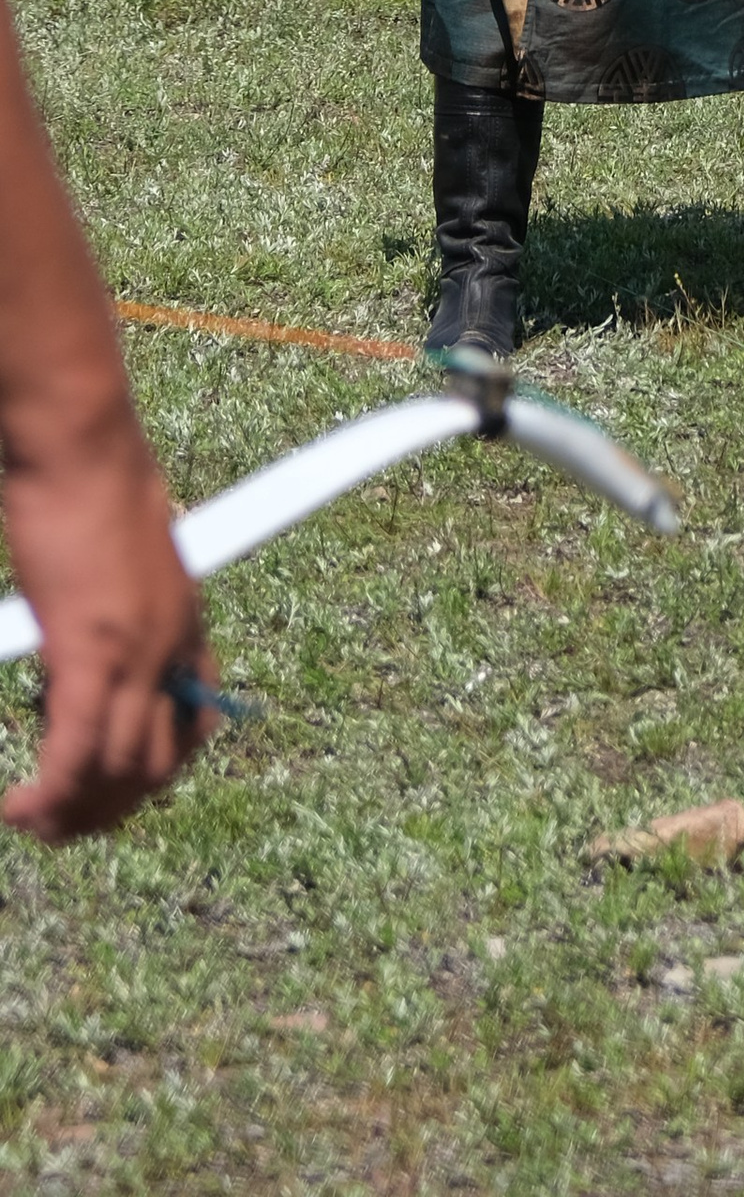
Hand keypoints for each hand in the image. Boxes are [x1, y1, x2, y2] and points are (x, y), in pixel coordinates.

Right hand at [1, 399, 214, 843]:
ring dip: (77, 810)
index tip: (115, 783)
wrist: (83, 447)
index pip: (199, 719)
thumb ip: (115, 612)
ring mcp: (136, 650)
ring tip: (36, 820)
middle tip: (64, 820)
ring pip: (121, 769)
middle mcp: (172, 643)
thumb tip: (80, 653)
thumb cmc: (94, 484)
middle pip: (160, 762)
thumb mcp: (122, 560)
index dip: (160, 767)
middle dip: (114, 806)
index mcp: (188, 619)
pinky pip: (78, 748)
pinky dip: (51, 792)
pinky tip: (19, 808)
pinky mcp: (90, 648)